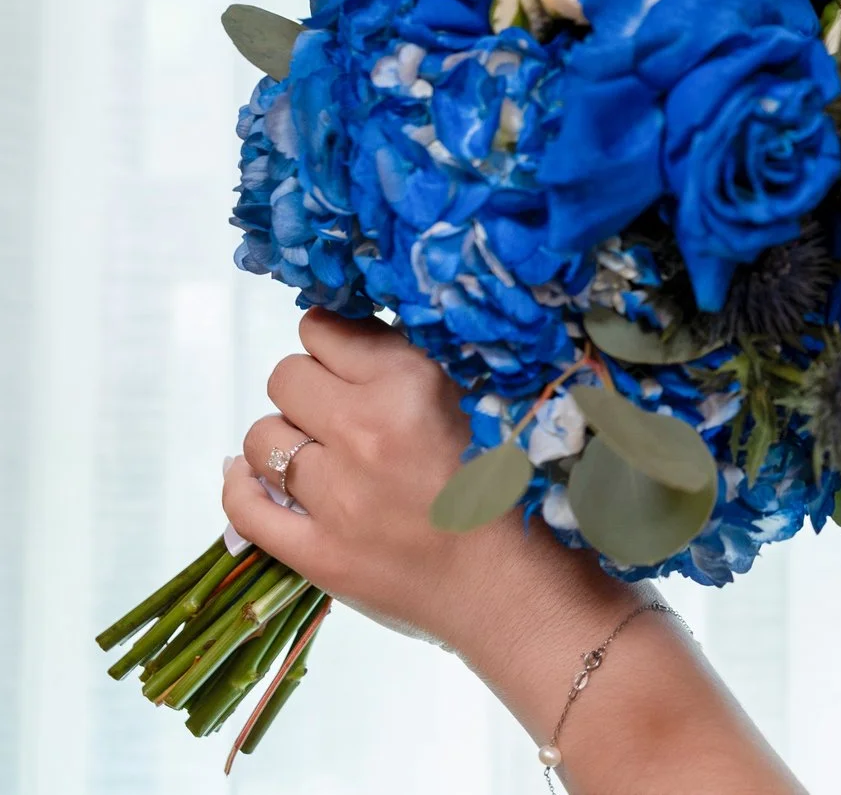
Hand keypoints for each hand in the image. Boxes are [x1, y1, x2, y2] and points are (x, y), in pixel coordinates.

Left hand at [223, 309, 626, 653]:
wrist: (522, 588)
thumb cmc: (517, 490)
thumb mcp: (481, 402)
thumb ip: (421, 368)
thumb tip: (360, 340)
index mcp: (413, 384)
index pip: (326, 330)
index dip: (334, 342)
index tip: (347, 359)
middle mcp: (366, 429)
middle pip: (285, 376)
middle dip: (307, 387)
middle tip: (339, 412)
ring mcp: (336, 495)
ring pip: (262, 437)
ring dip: (285, 439)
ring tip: (320, 457)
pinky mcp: (317, 552)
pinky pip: (243, 507)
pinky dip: (240, 486)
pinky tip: (255, 478)